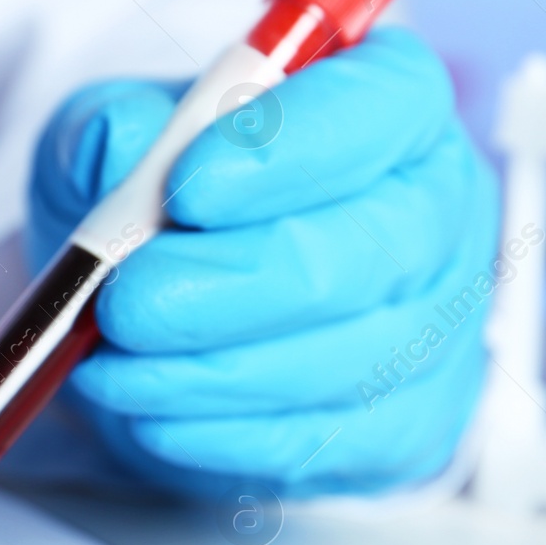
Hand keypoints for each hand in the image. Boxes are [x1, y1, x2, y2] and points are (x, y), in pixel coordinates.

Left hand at [28, 28, 498, 498]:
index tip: (191, 185)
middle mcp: (437, 207)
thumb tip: (119, 146)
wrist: (178, 307)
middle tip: (127, 302)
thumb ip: (111, 126)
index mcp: (390, 102)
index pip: (385, 102)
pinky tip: (150, 413)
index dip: (296, 144)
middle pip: (371, 249)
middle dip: (236, 281)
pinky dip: (220, 434)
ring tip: (109, 365)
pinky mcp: (407, 425)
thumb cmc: (166, 200)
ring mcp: (435, 326)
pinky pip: (324, 442)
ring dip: (210, 371)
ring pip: (342, 359)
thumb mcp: (119, 137)